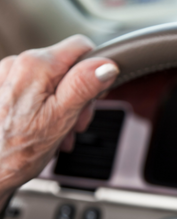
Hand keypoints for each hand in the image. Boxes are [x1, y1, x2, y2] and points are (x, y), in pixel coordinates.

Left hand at [0, 35, 118, 201]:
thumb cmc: (16, 152)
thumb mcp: (60, 118)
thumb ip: (84, 86)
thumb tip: (106, 66)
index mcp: (36, 66)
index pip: (82, 47)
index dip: (96, 72)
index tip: (95, 97)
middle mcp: (18, 64)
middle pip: (68, 67)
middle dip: (80, 96)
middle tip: (75, 124)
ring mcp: (8, 77)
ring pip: (54, 81)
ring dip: (64, 107)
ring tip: (59, 132)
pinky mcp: (4, 89)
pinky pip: (36, 91)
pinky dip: (47, 109)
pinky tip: (46, 130)